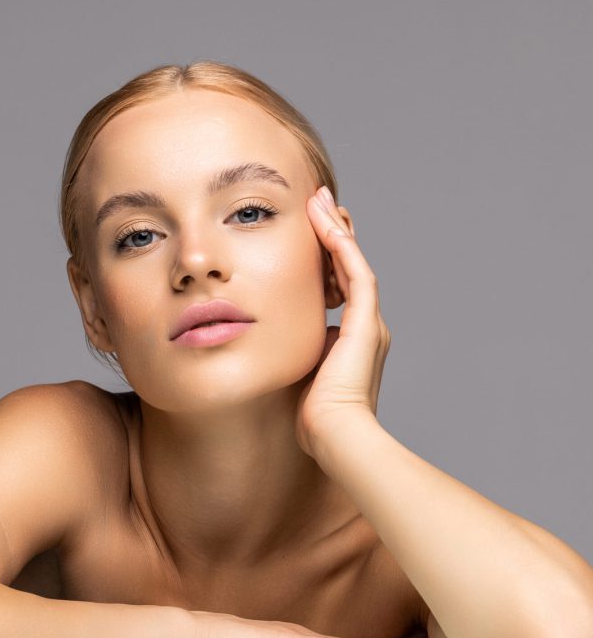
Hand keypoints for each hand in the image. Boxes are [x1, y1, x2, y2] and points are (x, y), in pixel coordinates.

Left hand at [295, 185, 391, 457]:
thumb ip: (292, 354)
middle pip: (348, 268)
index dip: (324, 259)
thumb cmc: (313, 416)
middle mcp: (366, 326)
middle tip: (316, 205)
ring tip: (319, 201)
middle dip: (333, 236)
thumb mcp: (299, 375)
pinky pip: (355, 272)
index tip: (305, 234)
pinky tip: (324, 220)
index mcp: (351, 339)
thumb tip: (267, 342)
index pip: (337, 287)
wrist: (333, 435)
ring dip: (336, 230)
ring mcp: (369, 323)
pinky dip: (340, 244)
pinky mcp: (368, 324)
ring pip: (353, 262)